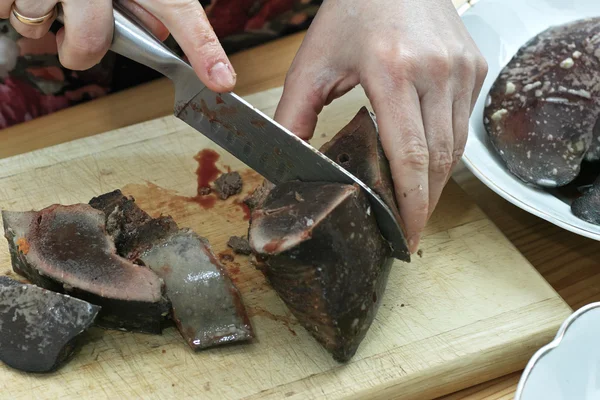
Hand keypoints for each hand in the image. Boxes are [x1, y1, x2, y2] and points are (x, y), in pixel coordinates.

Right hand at [0, 0, 235, 91]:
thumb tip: (160, 31)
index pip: (179, 9)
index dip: (202, 48)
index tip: (221, 81)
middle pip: (89, 43)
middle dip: (78, 48)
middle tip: (74, 26)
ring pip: (35, 23)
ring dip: (37, 16)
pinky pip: (3, 11)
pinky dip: (6, 4)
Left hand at [274, 0, 487, 252]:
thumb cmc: (352, 11)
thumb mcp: (313, 61)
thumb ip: (295, 113)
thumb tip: (287, 162)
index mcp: (393, 70)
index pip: (410, 155)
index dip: (410, 203)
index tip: (405, 235)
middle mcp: (437, 71)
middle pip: (439, 160)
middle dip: (425, 204)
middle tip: (409, 232)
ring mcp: (462, 69)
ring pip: (457, 147)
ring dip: (438, 183)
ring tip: (417, 207)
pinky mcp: (475, 67)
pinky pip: (464, 123)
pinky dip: (447, 152)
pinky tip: (428, 167)